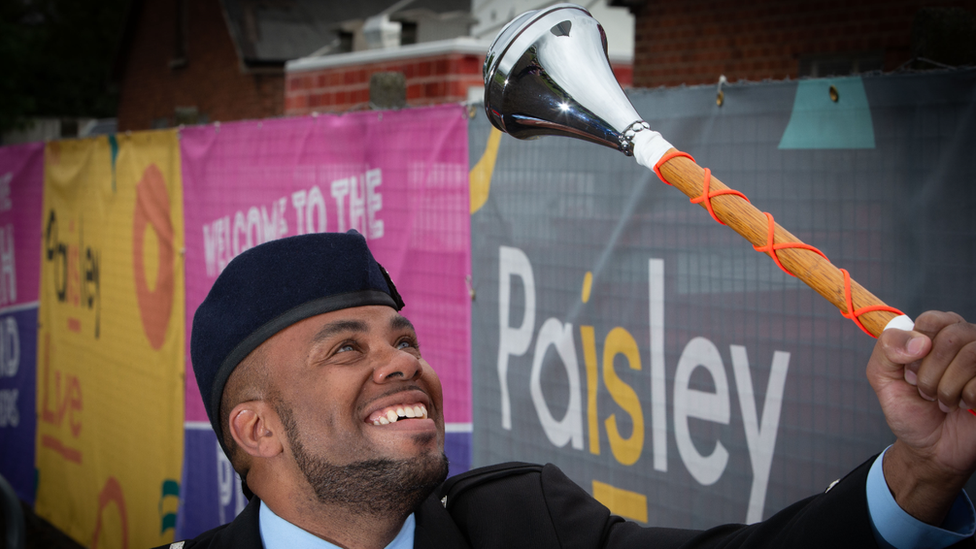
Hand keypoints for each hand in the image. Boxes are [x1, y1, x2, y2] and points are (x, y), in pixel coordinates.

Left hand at [867, 311, 975, 524]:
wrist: (929, 448)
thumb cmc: (909, 410)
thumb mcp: (883, 378)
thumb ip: (887, 349)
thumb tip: (920, 341)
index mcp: (938, 335)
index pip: (933, 319)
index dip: (916, 346)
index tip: (908, 370)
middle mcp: (966, 343)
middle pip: (953, 335)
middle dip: (929, 371)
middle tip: (924, 391)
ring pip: (972, 355)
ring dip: (947, 387)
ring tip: (942, 401)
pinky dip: (966, 397)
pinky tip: (963, 406)